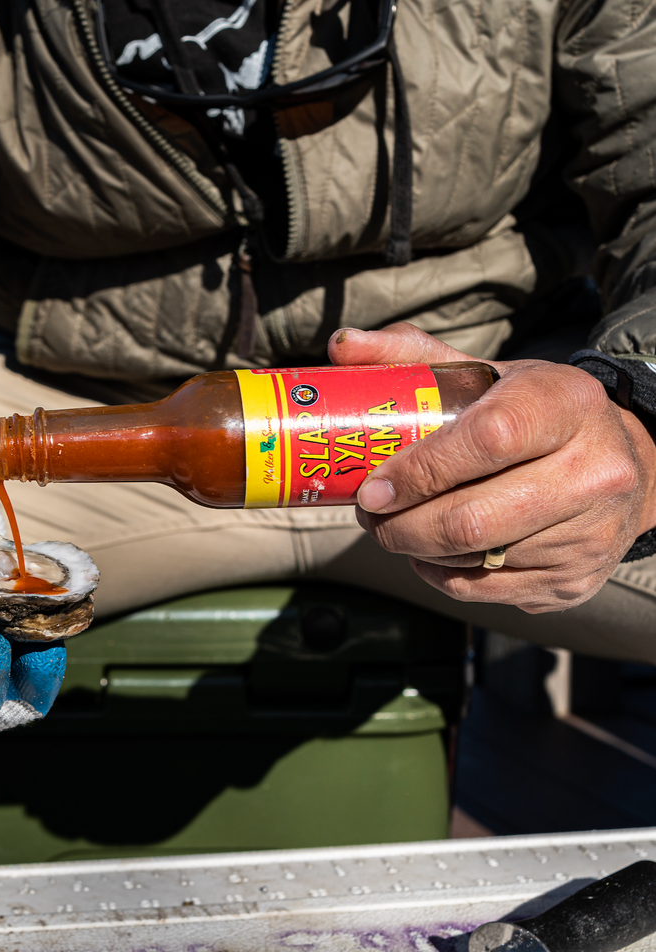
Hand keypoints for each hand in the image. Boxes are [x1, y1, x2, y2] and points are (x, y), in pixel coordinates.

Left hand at [328, 324, 655, 612]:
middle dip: (399, 526)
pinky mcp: (573, 581)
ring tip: (392, 528)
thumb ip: (412, 356)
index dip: (418, 471)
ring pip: (472, 560)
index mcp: (567, 405)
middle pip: (472, 519)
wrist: (623, 463)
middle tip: (369, 515)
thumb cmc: (534, 413)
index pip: (487, 441)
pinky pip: (482, 591)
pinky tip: (429, 551)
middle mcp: (592, 473)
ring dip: (413, 550)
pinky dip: (440, 574)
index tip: (372, 487)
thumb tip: (342, 346)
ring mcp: (587, 535)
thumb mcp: (487, 372)